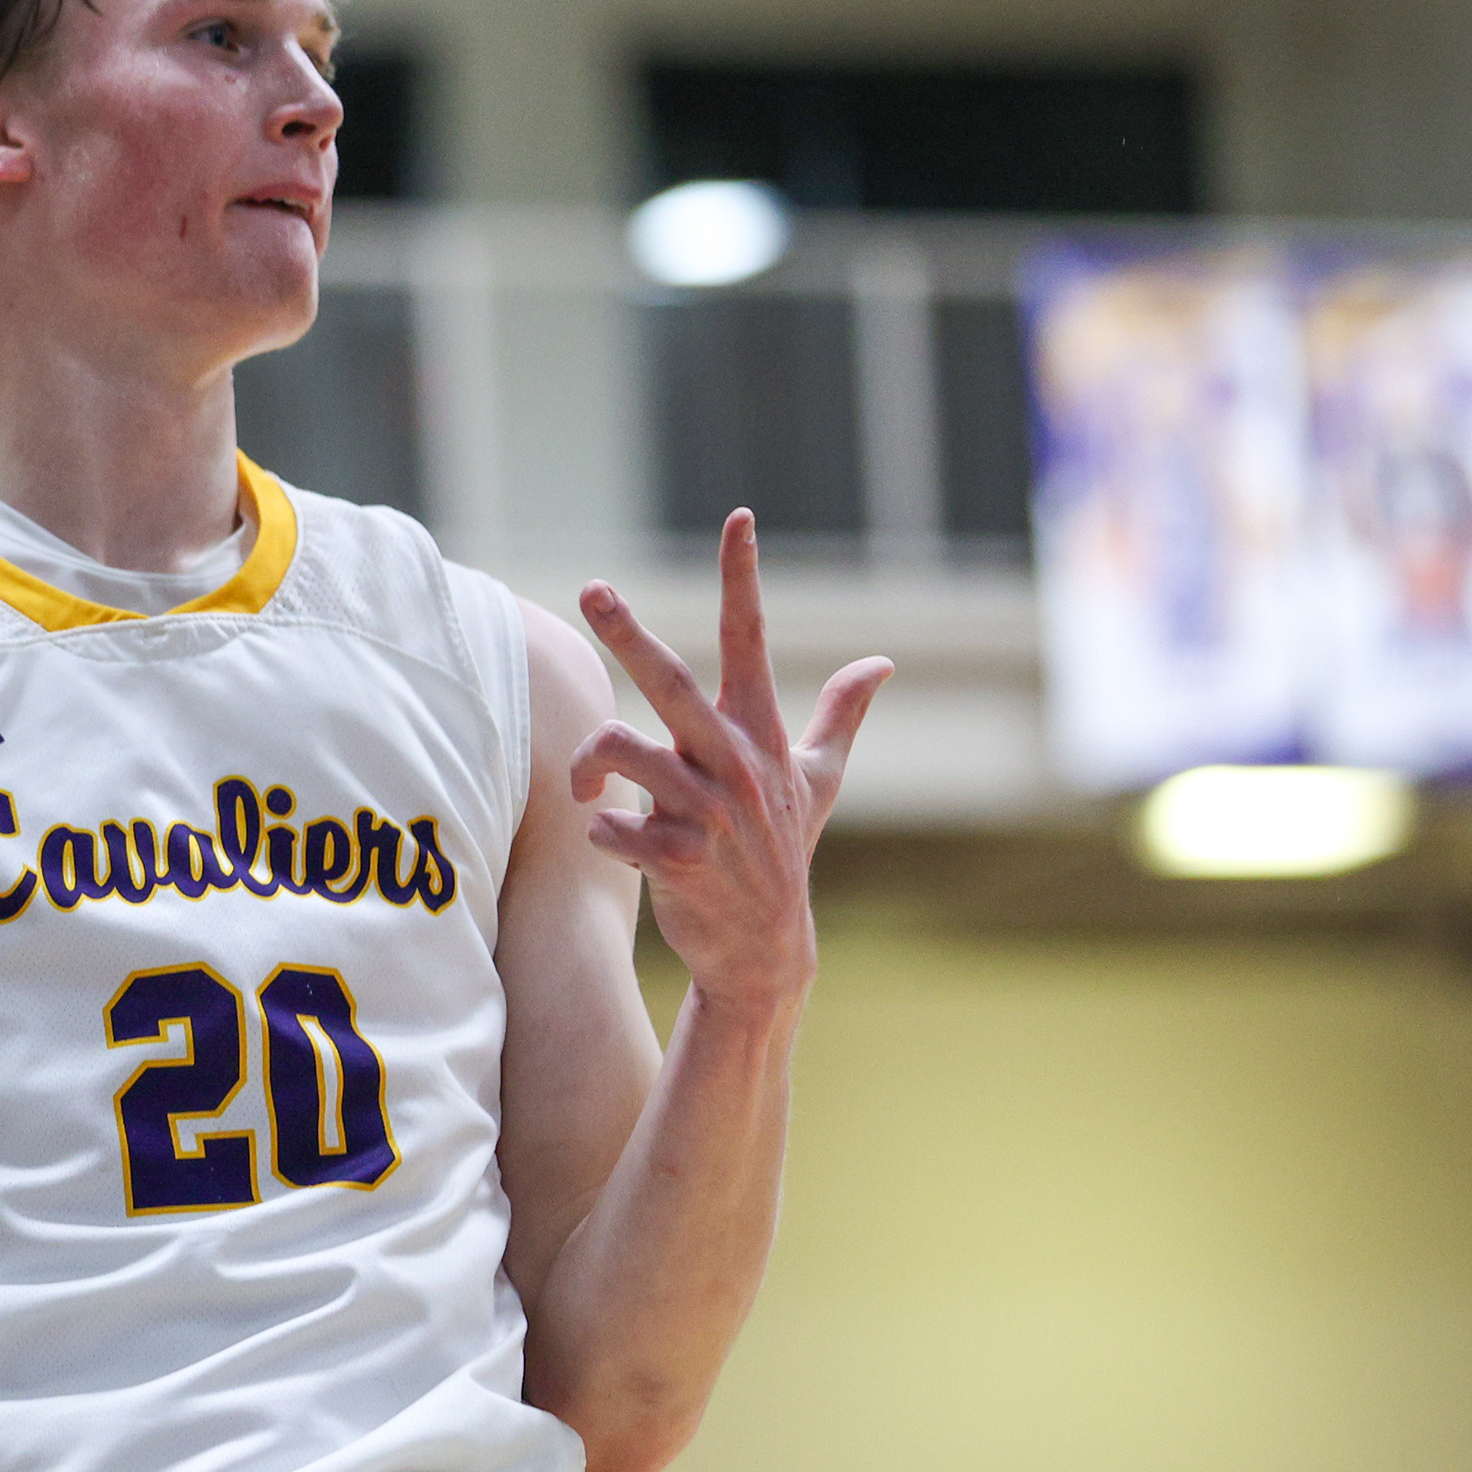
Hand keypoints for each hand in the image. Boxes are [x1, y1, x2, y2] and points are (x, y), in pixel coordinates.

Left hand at [567, 509, 891, 1009]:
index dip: (743, 577)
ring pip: (622, 751)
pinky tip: (617, 846)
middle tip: (593, 589)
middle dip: (628, 631)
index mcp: (758, 735)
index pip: (750, 639)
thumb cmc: (780, 855)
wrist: (765, 953)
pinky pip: (611, 825)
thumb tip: (882, 663)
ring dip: (589, 769)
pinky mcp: (679, 859)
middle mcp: (733, 764)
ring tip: (589, 791)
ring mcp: (708, 813)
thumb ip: (842, 717)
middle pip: (670, 681)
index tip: (738, 518)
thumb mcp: (817, 782)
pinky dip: (601, 832)